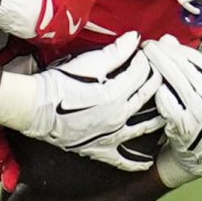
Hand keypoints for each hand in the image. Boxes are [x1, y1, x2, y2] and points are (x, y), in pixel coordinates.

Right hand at [0, 0, 100, 41]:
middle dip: (67, 1)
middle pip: (77, 6)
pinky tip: (40, 17)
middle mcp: (81, 17)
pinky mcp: (53, 39)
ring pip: (66, 20)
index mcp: (88, 0)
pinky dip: (49, 25)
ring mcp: (67, 30)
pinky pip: (53, 32)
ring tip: (46, 5)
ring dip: (59, 14)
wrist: (29, 8)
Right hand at [0, 32, 159, 169]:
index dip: (147, 59)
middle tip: (162, 75)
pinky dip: (136, 163)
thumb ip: (116, 51)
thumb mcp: (88, 62)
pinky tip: (147, 162)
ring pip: (144, 128)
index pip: (143, 72)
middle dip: (157, 82)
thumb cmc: (59, 82)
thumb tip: (136, 38)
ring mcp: (112, 134)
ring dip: (158, 119)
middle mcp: (119, 115)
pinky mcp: (100, 149)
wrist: (34, 107)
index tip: (148, 53)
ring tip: (167, 112)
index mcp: (117, 91)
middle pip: (147, 96)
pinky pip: (123, 159)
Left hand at [144, 35, 201, 187]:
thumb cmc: (199, 114)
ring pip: (171, 80)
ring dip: (154, 68)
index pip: (190, 55)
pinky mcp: (185, 124)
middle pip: (179, 64)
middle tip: (143, 48)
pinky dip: (156, 93)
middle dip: (158, 53)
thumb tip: (166, 38)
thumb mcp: (199, 88)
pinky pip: (166, 102)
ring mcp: (199, 109)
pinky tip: (148, 88)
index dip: (169, 47)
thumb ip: (185, 64)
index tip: (153, 43)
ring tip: (141, 62)